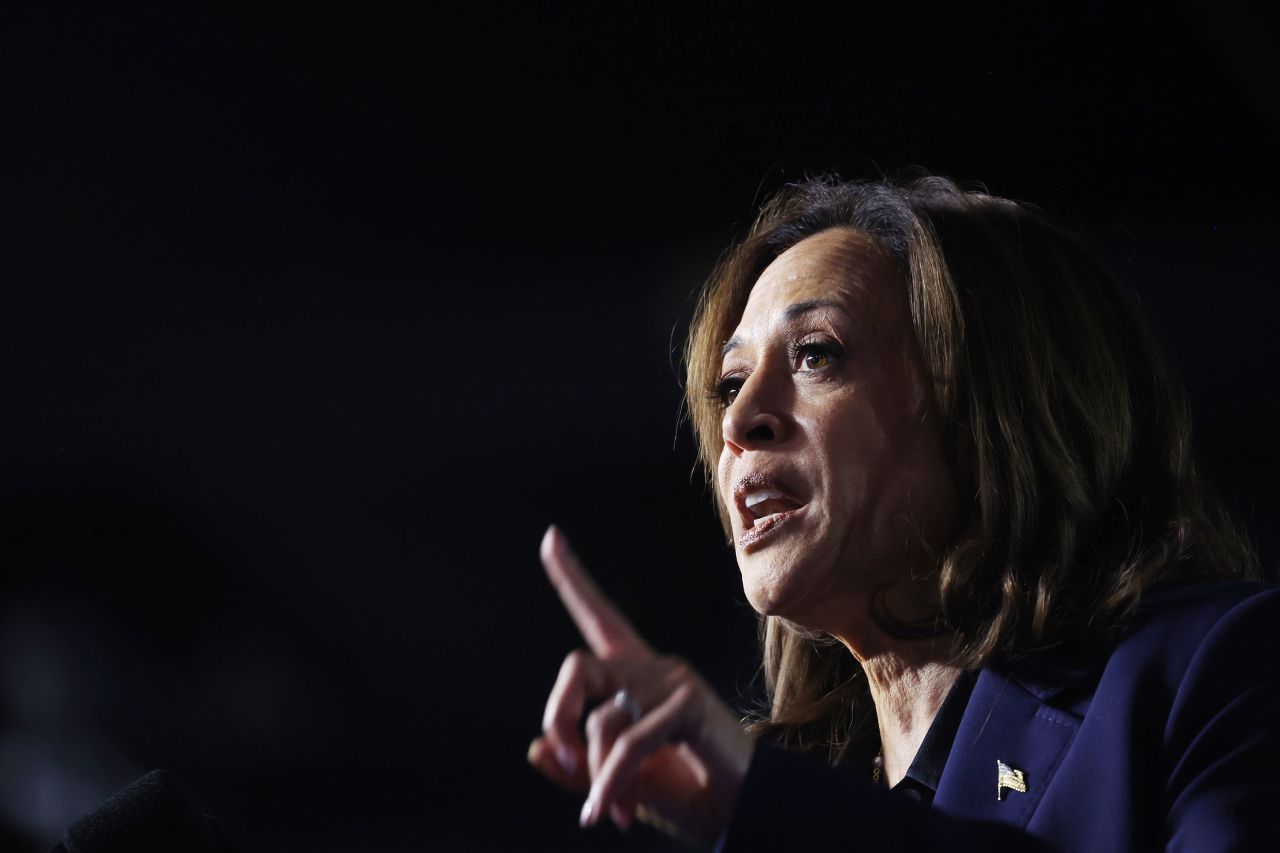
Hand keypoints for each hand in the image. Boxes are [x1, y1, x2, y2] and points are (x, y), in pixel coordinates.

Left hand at [528, 525, 755, 841]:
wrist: (746, 813)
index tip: (549, 537)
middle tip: (564, 763)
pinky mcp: (689, 704)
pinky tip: (608, 812)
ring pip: (602, 717)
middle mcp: (654, 669)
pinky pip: (629, 743)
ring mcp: (674, 682)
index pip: (600, 617)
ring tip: (610, 810)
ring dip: (597, 773)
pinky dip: (611, 783)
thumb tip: (536, 749)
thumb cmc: (690, 793)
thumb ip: (582, 769)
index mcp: (636, 679)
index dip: (572, 578)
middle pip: (579, 666)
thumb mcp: (623, 785)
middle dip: (558, 714)